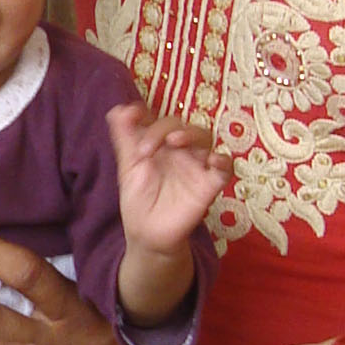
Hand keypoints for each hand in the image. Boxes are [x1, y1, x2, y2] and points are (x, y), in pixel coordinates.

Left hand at [107, 103, 229, 253]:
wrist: (147, 235)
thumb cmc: (139, 200)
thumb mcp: (128, 168)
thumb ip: (124, 138)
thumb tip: (118, 109)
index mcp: (161, 144)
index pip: (159, 120)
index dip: (148, 114)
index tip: (132, 115)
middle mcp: (181, 151)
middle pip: (182, 126)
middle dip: (163, 129)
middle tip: (145, 149)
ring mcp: (196, 165)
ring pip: (205, 138)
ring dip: (191, 134)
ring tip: (174, 141)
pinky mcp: (210, 184)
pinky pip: (225, 167)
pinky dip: (224, 160)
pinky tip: (213, 159)